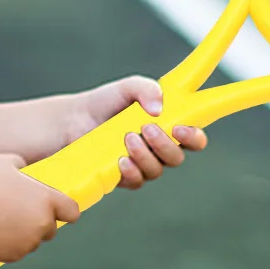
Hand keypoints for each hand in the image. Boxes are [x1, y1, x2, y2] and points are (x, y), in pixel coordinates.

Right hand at [0, 152, 78, 261]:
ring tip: (4, 218)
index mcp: (46, 200)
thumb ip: (22, 165)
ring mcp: (27, 243)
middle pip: (51, 228)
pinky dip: (11, 244)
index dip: (67, 211)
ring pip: (33, 241)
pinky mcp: (12, 256)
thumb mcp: (5, 162)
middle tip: (22, 211)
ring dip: (25, 233)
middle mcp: (41, 224)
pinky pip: (18, 250)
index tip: (61, 210)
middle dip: (41, 221)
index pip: (72, 212)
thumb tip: (25, 169)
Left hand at [66, 75, 207, 190]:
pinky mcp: (126, 177)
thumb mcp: (127, 87)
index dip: (194, 136)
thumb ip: (146, 88)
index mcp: (167, 124)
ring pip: (157, 170)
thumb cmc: (106, 102)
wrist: (75, 120)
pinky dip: (131, 171)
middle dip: (165, 145)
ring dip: (144, 155)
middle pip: (177, 157)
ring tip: (127, 138)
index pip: (193, 137)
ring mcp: (143, 164)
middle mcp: (159, 147)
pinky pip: (137, 181)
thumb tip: (159, 108)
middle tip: (147, 128)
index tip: (180, 127)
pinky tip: (120, 159)